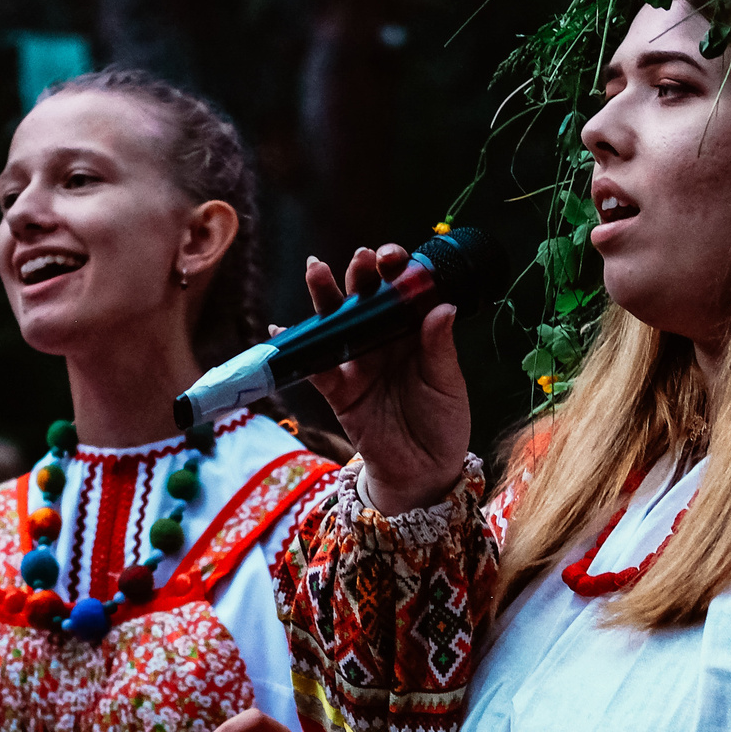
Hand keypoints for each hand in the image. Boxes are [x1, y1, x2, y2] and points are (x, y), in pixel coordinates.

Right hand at [297, 247, 470, 514]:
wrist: (425, 473)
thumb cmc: (443, 423)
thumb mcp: (448, 383)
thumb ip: (440, 347)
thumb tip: (442, 307)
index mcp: (414, 332)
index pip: (402, 291)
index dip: (397, 270)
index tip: (395, 258)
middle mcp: (382, 340)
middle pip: (366, 299)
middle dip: (361, 274)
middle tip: (361, 258)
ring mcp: (358, 363)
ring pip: (336, 323)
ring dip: (325, 296)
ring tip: (316, 270)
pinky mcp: (339, 390)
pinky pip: (315, 366)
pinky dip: (298, 349)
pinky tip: (282, 329)